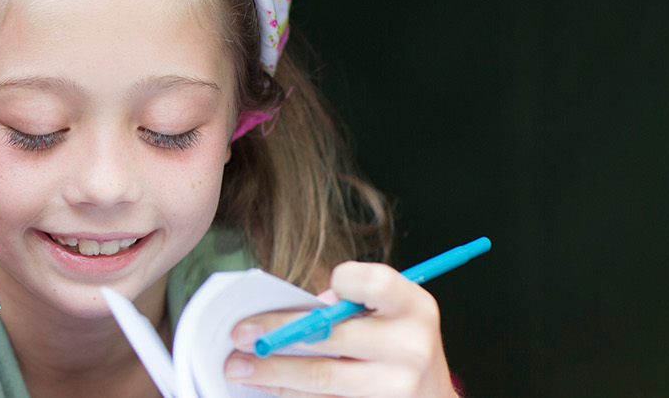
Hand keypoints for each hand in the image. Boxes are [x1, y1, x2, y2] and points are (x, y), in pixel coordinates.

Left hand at [223, 262, 457, 397]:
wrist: (430, 397)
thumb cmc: (395, 344)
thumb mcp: (387, 315)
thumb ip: (345, 308)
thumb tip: (279, 317)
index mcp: (414, 308)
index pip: (374, 283)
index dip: (342, 281)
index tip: (308, 293)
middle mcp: (412, 347)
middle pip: (332, 335)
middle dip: (276, 333)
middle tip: (238, 334)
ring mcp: (397, 387)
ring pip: (320, 376)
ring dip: (271, 370)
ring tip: (238, 366)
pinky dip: (288, 392)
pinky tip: (264, 384)